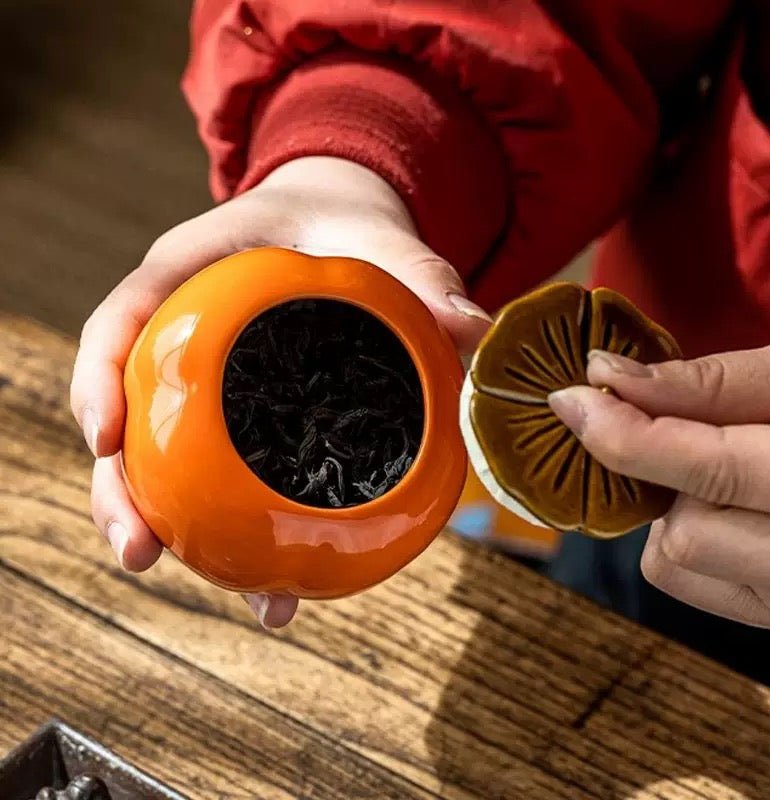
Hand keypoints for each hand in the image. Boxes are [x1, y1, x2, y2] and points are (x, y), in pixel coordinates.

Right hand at [70, 156, 490, 627]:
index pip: (122, 320)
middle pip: (126, 413)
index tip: (107, 440)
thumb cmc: (339, 222)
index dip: (100, 380)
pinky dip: (238, 527)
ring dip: (176, 532)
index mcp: (189, 273)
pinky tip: (280, 580)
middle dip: (120, 490)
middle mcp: (181, 334)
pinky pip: (219, 471)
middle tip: (139, 551)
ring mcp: (204, 382)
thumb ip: (420, 275)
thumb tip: (472, 329)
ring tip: (237, 597)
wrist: (334, 226)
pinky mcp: (237, 417)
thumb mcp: (376, 235)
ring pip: (165, 462)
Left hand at [548, 340, 769, 629]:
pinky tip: (731, 502)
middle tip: (682, 428)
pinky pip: (697, 582)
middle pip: (686, 536)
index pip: (710, 471)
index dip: (625, 434)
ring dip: (676, 507)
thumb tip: (608, 378)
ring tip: (726, 466)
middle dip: (664, 475)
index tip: (570, 399)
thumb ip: (715, 382)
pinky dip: (690, 537)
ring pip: (680, 566)